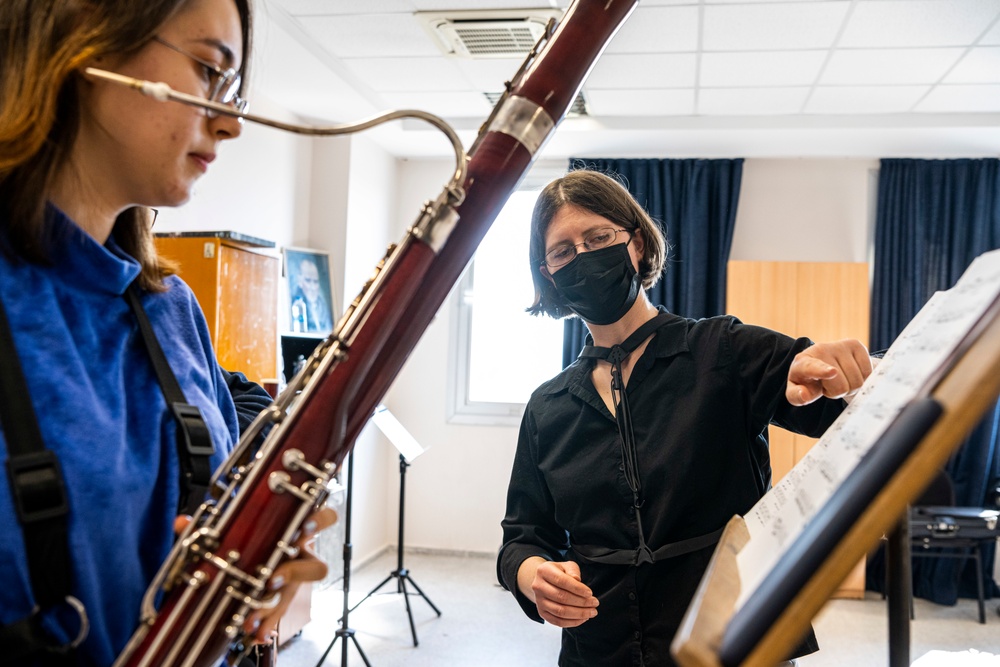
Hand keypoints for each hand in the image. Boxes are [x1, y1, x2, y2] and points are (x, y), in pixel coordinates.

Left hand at [174, 507, 337, 644]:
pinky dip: (265, 625)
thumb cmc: (255, 534)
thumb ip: (211, 525)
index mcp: (296, 530)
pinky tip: (252, 634)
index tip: (303, 528)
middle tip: (274, 578)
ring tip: (254, 614)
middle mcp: (301, 559)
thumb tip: (181, 522)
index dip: (318, 522)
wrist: (258, 557)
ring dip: (277, 606)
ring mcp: (294, 584)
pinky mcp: (282, 601)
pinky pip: (279, 616)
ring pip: (292, 604)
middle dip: (297, 573)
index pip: (322, 519)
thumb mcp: (236, 526)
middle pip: (317, 566)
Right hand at [517, 557, 598, 627]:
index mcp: (544, 571)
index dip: (577, 588)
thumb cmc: (559, 572)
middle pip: (561, 598)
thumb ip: (573, 571)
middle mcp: (538, 586)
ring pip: (560, 612)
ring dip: (579, 614)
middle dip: (581, 602)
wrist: (544, 581)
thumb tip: (577, 580)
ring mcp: (539, 601)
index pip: (562, 581)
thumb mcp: (566, 566)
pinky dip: (572, 622)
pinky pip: (557, 621)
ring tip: (591, 612)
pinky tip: (583, 618)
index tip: (590, 593)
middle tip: (595, 603)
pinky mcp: (542, 613)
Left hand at [786, 339, 872, 405]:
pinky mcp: (856, 345)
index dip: (823, 370)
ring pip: (857, 381)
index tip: (832, 372)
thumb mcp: (797, 392)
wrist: (822, 365)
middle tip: (830, 386)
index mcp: (802, 362)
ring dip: (851, 387)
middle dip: (838, 392)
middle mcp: (820, 349)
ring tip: (840, 380)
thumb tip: (804, 394)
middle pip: (842, 385)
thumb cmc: (808, 382)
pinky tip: (850, 374)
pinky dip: (862, 379)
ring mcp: (839, 345)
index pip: (813, 367)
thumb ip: (796, 396)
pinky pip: (868, 372)